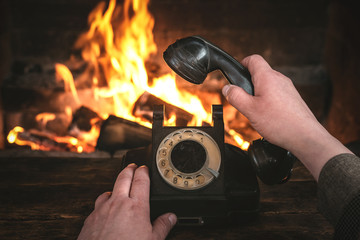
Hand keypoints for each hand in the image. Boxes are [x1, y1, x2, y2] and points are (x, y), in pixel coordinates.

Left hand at [77, 164, 176, 239]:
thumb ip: (162, 226)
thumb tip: (171, 217)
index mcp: (136, 207)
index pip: (141, 180)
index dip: (144, 171)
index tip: (145, 168)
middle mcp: (118, 203)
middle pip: (123, 177)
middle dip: (129, 169)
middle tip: (133, 166)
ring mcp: (102, 209)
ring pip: (109, 189)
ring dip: (116, 185)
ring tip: (120, 186)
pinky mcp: (91, 218)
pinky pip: (98, 204)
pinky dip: (104, 201)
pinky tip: (106, 206)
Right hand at [222, 54, 351, 179]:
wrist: (305, 136)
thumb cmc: (280, 123)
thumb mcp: (249, 110)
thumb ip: (235, 96)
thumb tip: (227, 88)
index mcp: (267, 77)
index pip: (254, 59)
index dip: (242, 63)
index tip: (237, 73)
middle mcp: (280, 79)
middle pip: (260, 72)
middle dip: (249, 83)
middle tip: (243, 99)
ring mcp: (288, 89)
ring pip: (268, 84)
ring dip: (258, 93)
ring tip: (255, 111)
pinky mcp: (293, 99)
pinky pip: (276, 94)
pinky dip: (268, 101)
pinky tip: (268, 116)